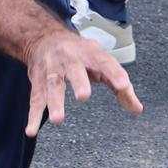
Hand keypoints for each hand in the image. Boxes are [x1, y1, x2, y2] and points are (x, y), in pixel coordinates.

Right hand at [22, 28, 142, 137]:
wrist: (43, 37)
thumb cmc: (79, 53)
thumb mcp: (101, 61)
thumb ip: (119, 85)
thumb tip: (136, 109)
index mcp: (90, 54)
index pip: (105, 62)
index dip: (114, 73)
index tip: (123, 86)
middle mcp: (70, 59)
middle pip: (74, 70)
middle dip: (79, 82)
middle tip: (84, 96)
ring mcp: (52, 70)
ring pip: (52, 85)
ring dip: (54, 102)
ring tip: (57, 119)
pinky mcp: (38, 82)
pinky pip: (36, 99)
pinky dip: (33, 115)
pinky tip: (31, 130)